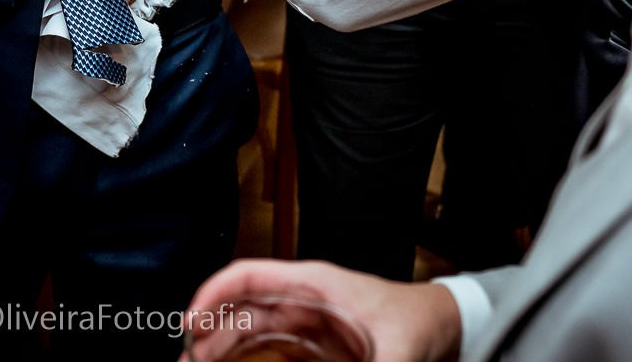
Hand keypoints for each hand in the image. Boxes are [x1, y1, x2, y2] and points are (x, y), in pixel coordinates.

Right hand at [184, 259, 462, 361]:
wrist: (444, 327)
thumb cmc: (420, 320)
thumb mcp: (397, 349)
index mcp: (314, 283)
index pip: (250, 276)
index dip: (214, 293)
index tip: (192, 320)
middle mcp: (302, 300)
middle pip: (241, 309)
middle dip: (209, 332)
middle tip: (187, 359)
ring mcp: (305, 323)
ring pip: (249, 330)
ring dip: (221, 347)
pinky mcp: (311, 346)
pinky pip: (268, 349)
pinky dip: (244, 357)